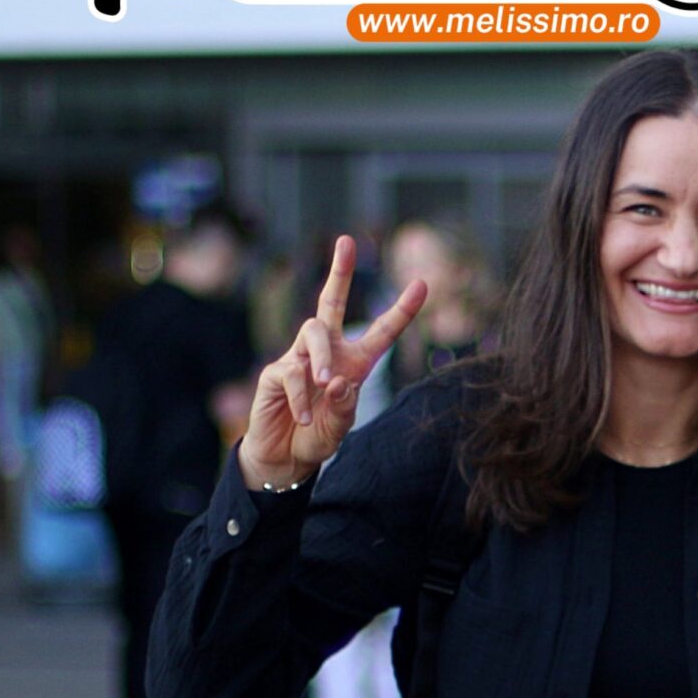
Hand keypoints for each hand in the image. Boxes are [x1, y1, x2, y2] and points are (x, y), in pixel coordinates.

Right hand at [237, 236, 426, 490]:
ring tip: (325, 384)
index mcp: (355, 363)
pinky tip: (304, 417)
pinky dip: (301, 397)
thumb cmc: (318, 436)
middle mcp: (327, 353)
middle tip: (347, 241)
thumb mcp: (340, 426)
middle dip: (339, 271)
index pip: (382, 332)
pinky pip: (291, 372)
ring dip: (320, 358)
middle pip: (331, 302)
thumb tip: (337, 380)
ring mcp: (298, 358)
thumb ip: (344, 406)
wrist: (285, 456)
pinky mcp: (275, 372)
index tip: (422, 283)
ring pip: (312, 332)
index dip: (402, 310)